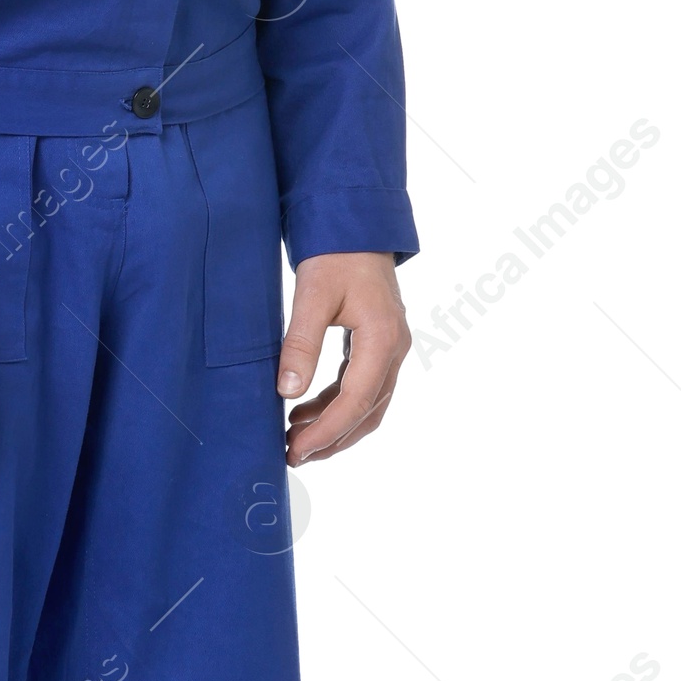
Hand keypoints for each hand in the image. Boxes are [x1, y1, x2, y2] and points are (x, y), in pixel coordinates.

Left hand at [277, 251, 409, 466]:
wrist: (355, 225)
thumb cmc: (335, 254)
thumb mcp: (311, 295)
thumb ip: (300, 343)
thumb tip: (286, 392)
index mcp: (382, 338)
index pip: (356, 400)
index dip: (326, 432)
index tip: (295, 449)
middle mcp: (394, 349)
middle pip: (368, 412)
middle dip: (332, 439)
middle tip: (293, 455)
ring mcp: (390, 348)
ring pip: (368, 405)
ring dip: (334, 427)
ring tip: (294, 439)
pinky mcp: (378, 346)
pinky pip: (362, 388)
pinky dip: (335, 406)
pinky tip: (304, 411)